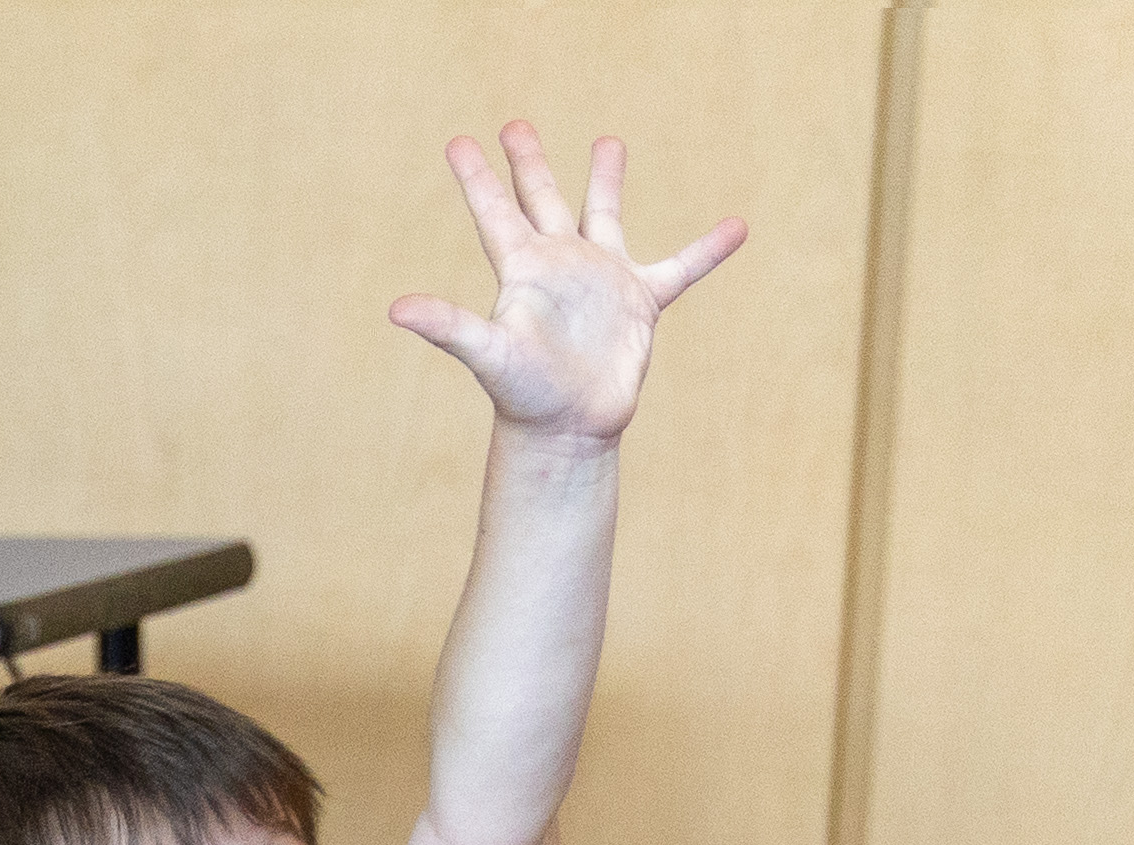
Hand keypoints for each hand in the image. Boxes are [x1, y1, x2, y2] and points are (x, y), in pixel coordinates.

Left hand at [387, 123, 739, 448]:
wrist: (570, 431)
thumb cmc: (525, 396)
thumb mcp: (487, 354)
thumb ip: (448, 325)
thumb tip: (397, 309)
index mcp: (523, 270)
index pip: (496, 211)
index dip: (478, 177)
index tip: (459, 141)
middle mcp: (561, 266)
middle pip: (542, 200)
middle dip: (530, 164)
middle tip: (516, 125)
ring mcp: (602, 280)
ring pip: (604, 216)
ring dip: (605, 181)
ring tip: (608, 141)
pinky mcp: (641, 303)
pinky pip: (680, 267)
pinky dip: (707, 250)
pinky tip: (736, 227)